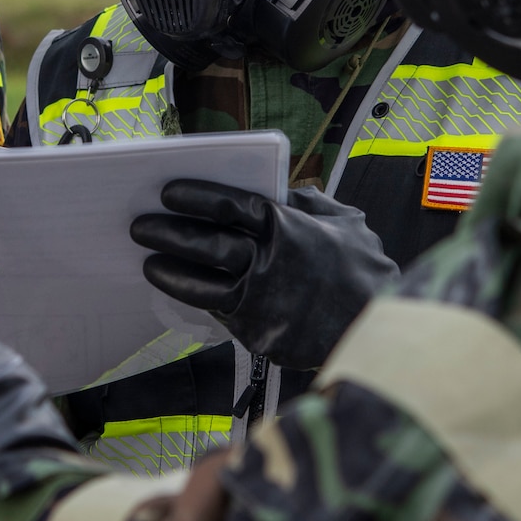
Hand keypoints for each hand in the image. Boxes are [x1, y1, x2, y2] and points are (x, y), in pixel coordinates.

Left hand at [130, 180, 397, 370]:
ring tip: (148, 259)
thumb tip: (281, 189)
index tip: (168, 193)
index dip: (196, 196)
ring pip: (202, 280)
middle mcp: (270, 260)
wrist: (379, 330)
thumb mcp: (347, 223)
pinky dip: (189, 296)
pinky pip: (214, 309)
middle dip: (169, 231)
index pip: (230, 204)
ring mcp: (261, 298)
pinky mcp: (258, 330)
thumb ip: (310, 202)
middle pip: (207, 242)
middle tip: (141, 225)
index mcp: (289, 226)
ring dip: (170, 267)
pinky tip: (173, 286)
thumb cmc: (366, 273)